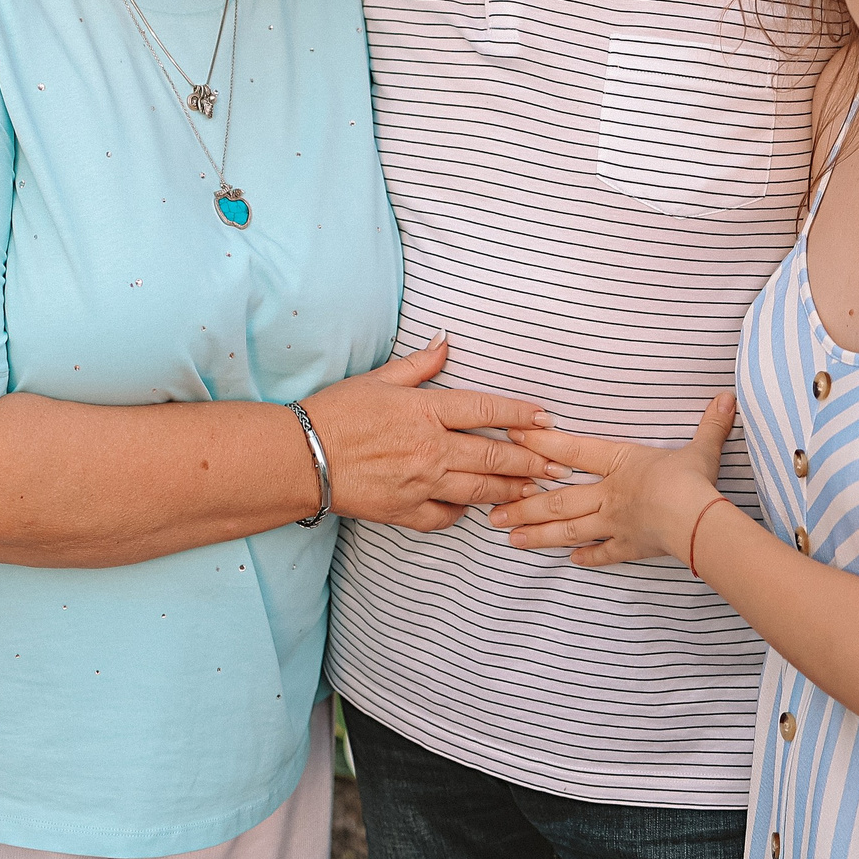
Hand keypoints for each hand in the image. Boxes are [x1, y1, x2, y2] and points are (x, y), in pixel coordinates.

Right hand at [299, 338, 553, 530]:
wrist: (300, 456)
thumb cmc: (336, 413)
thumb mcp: (378, 379)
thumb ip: (419, 364)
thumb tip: (446, 341)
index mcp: (425, 411)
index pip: (487, 412)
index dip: (521, 415)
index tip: (546, 420)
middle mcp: (430, 448)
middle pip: (494, 456)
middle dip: (531, 460)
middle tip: (558, 465)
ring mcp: (420, 483)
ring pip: (479, 490)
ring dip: (511, 490)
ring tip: (535, 491)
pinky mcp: (405, 512)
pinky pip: (446, 517)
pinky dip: (463, 513)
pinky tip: (477, 509)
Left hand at [493, 395, 735, 566]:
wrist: (697, 521)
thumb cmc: (693, 481)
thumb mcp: (702, 448)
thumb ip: (710, 424)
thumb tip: (727, 397)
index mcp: (620, 463)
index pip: (572, 450)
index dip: (540, 443)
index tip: (511, 438)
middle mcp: (609, 494)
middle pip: (558, 500)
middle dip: (523, 505)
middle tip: (493, 513)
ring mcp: (615, 523)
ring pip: (568, 529)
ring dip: (538, 534)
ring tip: (510, 539)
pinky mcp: (629, 547)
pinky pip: (604, 553)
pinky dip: (586, 556)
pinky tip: (570, 560)